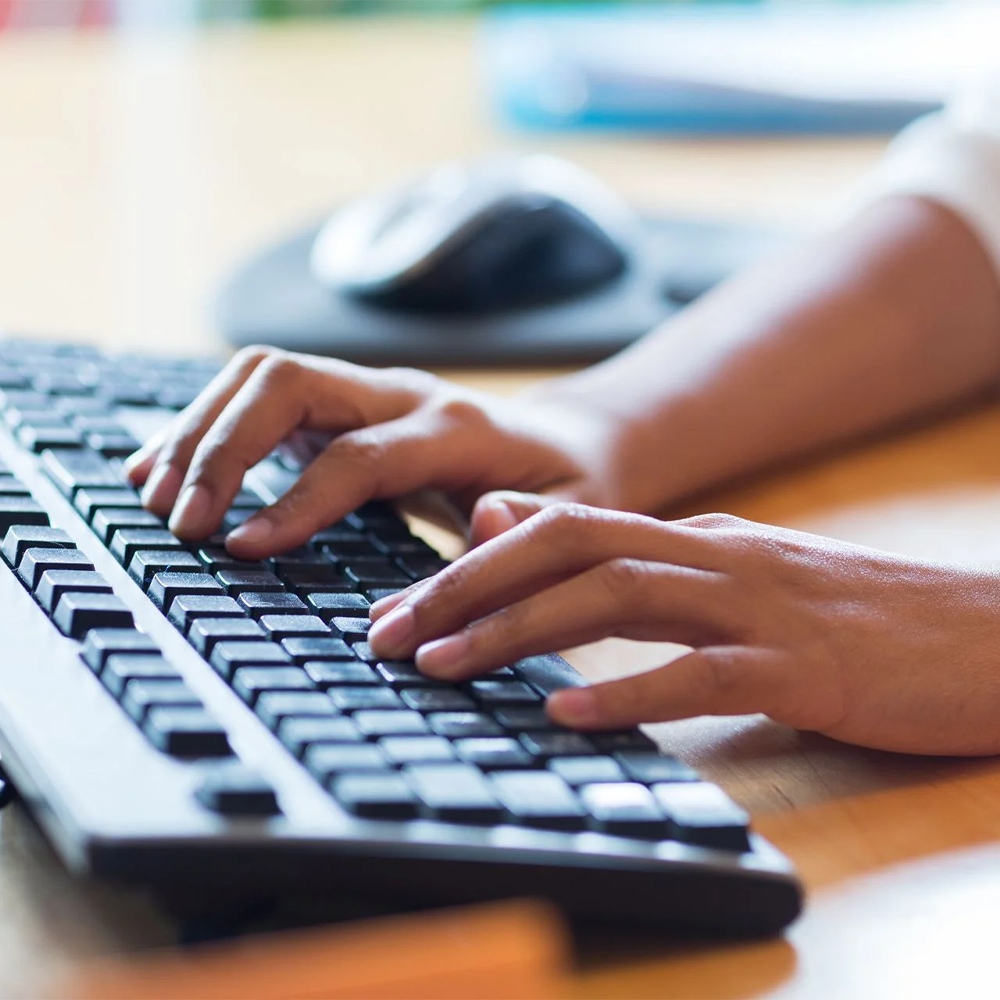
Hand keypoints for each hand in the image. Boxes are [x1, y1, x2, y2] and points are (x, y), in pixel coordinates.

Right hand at [124, 346, 624, 557]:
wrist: (574, 445)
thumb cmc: (574, 490)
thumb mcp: (578, 519)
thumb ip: (532, 528)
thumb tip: (484, 524)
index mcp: (460, 428)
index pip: (361, 453)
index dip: (299, 499)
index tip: (241, 548)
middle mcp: (405, 394)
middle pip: (290, 383)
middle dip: (224, 445)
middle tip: (181, 521)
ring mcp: (370, 392)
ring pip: (264, 377)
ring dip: (201, 429)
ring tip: (153, 495)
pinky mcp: (344, 406)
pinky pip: (262, 396)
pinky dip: (208, 426)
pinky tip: (169, 468)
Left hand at [368, 503, 999, 755]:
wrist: (989, 632)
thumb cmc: (854, 615)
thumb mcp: (734, 576)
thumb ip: (640, 560)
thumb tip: (536, 538)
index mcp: (694, 537)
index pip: (560, 529)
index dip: (468, 563)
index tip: (399, 606)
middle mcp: (713, 554)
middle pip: (567, 550)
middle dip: (465, 588)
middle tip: (387, 633)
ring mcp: (758, 605)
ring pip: (617, 599)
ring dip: (518, 632)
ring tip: (442, 666)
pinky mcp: (805, 665)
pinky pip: (701, 674)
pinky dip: (627, 691)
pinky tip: (565, 715)